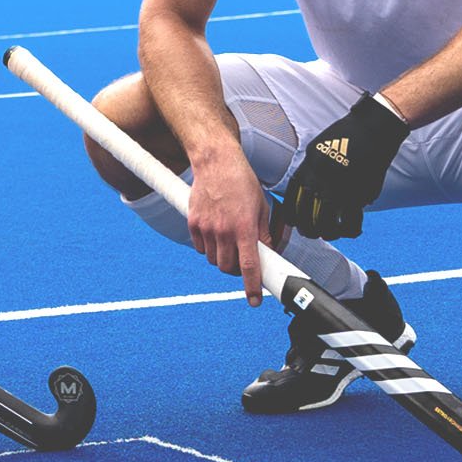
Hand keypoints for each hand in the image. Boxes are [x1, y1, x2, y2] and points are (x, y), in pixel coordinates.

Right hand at [184, 150, 274, 305]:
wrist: (215, 162)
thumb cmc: (241, 181)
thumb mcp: (261, 206)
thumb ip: (263, 233)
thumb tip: (268, 253)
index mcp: (244, 227)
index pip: (248, 266)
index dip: (252, 286)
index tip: (254, 300)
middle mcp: (223, 230)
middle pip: (227, 267)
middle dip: (235, 270)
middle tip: (241, 260)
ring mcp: (206, 227)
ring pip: (213, 260)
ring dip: (221, 258)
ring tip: (228, 242)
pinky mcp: (193, 223)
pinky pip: (201, 248)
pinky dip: (208, 248)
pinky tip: (215, 234)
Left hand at [278, 93, 408, 241]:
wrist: (375, 128)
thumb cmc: (349, 134)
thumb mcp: (321, 147)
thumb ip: (314, 168)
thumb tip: (312, 190)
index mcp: (309, 166)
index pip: (293, 198)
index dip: (291, 215)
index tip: (294, 222)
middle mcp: (321, 178)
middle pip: (306, 215)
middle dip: (307, 229)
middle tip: (311, 233)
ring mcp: (340, 187)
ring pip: (326, 223)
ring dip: (326, 233)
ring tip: (329, 234)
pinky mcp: (360, 194)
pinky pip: (350, 221)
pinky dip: (349, 230)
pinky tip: (350, 230)